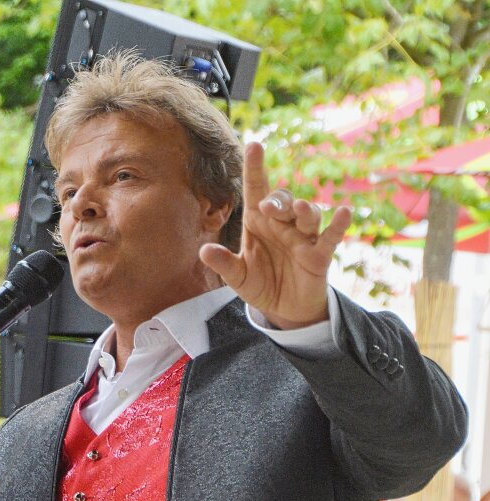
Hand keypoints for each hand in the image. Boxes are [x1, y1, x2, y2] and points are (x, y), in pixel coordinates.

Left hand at [199, 142, 352, 329]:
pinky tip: (344, 212)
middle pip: (282, 201)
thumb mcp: (237, 276)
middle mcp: (281, 224)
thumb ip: (223, 264)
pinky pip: (331, 236)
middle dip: (278, 200)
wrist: (284, 309)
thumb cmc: (260, 284)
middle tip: (268, 207)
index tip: (253, 144)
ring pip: (308, 215)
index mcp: (258, 223)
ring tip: (299, 210)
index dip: (254, 167)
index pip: (256, 189)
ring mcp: (303, 237)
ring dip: (304, 211)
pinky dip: (338, 224)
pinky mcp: (320, 255)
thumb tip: (203, 252)